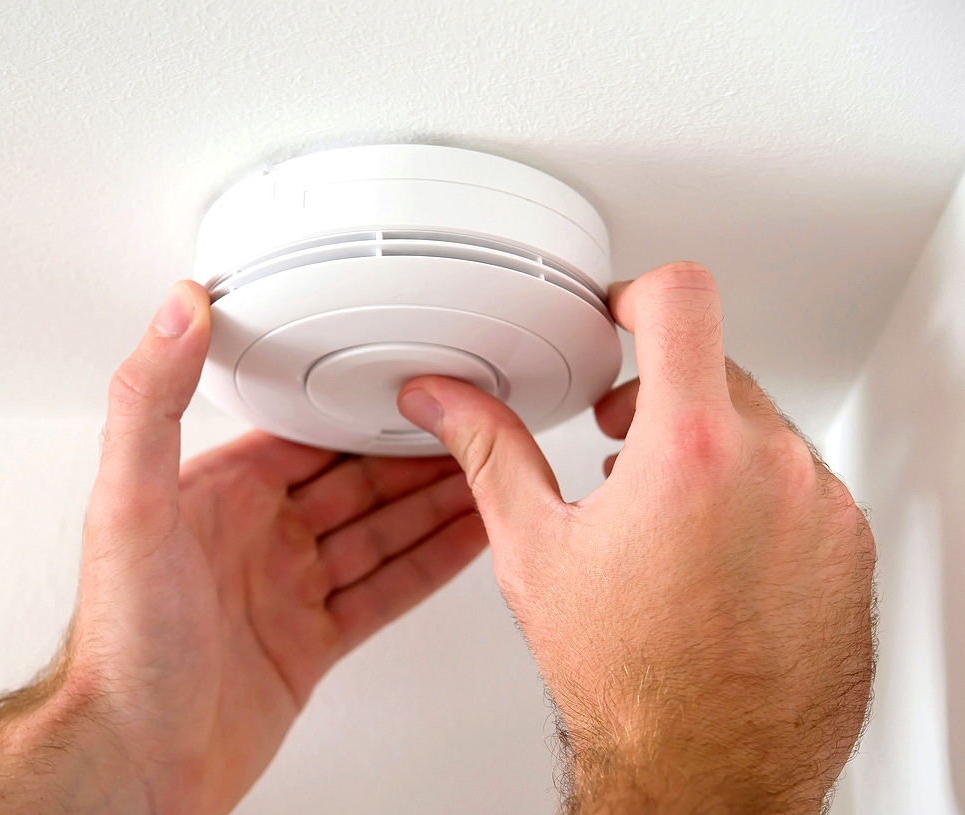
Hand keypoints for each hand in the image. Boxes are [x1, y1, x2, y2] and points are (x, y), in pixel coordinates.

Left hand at [55, 281, 486, 814]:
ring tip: (489, 471)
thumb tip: (176, 308)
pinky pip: (385, 590)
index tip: (407, 379)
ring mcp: (285, 591)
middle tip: (472, 423)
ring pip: (379, 532)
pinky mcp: (310, 642)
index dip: (359, 407)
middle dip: (413, 452)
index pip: (304, 433)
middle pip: (354, 480)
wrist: (137, 760)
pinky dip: (430, 564)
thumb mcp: (129, 503)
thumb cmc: (122, 644)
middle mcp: (255, 538)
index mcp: (217, 495)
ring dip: (434, 502)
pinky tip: (467, 539)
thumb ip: (150, 401)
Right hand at [398, 262, 875, 811]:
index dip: (639, 293)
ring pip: (761, 427)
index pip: (682, 300)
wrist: (708, 770)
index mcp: (689, 451)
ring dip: (710, 449)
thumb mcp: (535, 549)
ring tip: (664, 514)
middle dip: (661, 393)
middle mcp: (773, 467)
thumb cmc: (628, 679)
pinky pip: (802, 483)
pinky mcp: (848, 546)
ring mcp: (822, 507)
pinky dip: (756, 496)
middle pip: (716, 366)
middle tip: (619, 445)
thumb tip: (446, 400)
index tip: (622, 315)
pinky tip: (713, 555)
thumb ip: (491, 451)